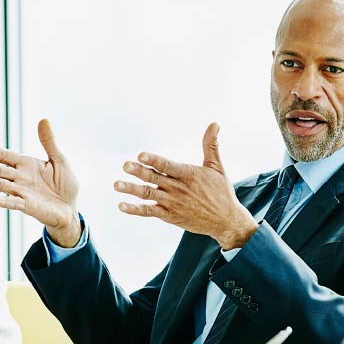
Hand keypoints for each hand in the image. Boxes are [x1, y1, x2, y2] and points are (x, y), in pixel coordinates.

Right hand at [0, 119, 81, 246]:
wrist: (70, 209)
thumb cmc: (65, 184)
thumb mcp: (59, 159)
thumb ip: (49, 142)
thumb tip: (43, 120)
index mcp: (25, 164)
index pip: (3, 155)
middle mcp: (19, 178)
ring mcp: (22, 192)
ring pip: (0, 185)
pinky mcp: (28, 206)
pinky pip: (14, 203)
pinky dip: (5, 201)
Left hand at [114, 123, 258, 249]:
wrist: (225, 221)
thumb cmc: (221, 191)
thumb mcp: (216, 167)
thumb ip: (211, 145)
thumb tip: (214, 123)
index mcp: (188, 175)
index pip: (168, 166)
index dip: (154, 160)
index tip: (141, 155)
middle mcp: (178, 189)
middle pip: (155, 179)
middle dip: (139, 172)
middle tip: (125, 165)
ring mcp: (172, 203)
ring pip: (149, 195)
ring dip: (132, 190)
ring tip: (117, 185)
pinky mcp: (169, 216)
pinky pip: (149, 212)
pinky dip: (135, 209)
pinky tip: (122, 205)